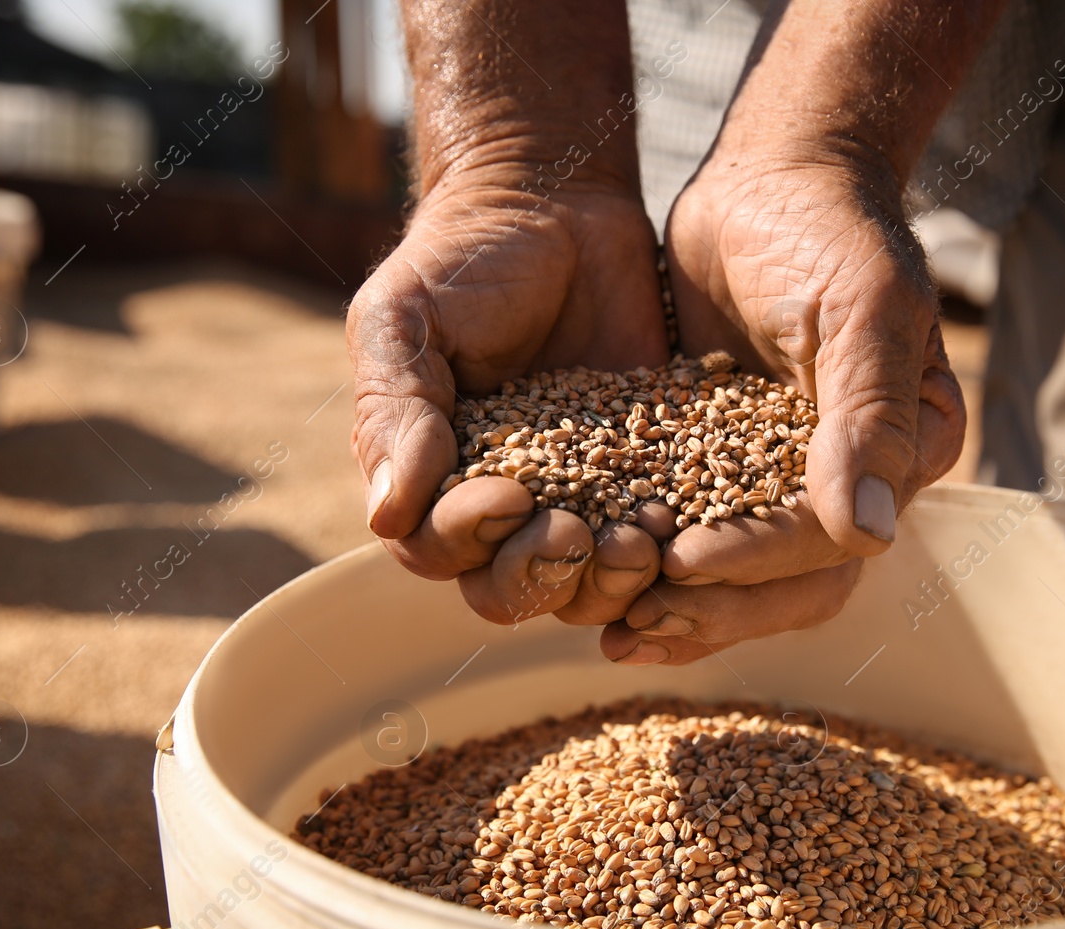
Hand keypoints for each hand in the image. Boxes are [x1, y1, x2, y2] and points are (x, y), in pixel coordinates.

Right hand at [349, 166, 673, 626]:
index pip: (437, 549)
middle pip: (508, 589)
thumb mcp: (404, 319)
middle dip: (539, 576)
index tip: (505, 494)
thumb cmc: (461, 260)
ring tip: (637, 539)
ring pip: (585, 583)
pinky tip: (678, 519)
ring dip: (607, 579)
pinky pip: (653, 535)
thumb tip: (385, 516)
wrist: (556, 204)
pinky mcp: (646, 473)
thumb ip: (393, 412)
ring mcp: (578, 496)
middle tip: (573, 535)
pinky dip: (665, 544)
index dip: (467, 540)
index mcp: (431, 480)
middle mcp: (501, 505)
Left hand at [601, 149, 965, 664]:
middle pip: (790, 586)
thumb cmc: (832, 230)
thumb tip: (871, 533)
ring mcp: (781, 483)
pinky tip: (594, 588)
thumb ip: (868, 416)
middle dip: (715, 609)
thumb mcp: (863, 309)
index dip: (758, 559)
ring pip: (740, 581)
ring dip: (679, 611)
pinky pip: (692, 537)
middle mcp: (848, 485)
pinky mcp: (719, 468)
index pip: (828, 539)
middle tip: (637, 619)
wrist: (775, 182)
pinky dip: (650, 570)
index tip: (684, 558)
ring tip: (609, 632)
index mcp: (902, 456)